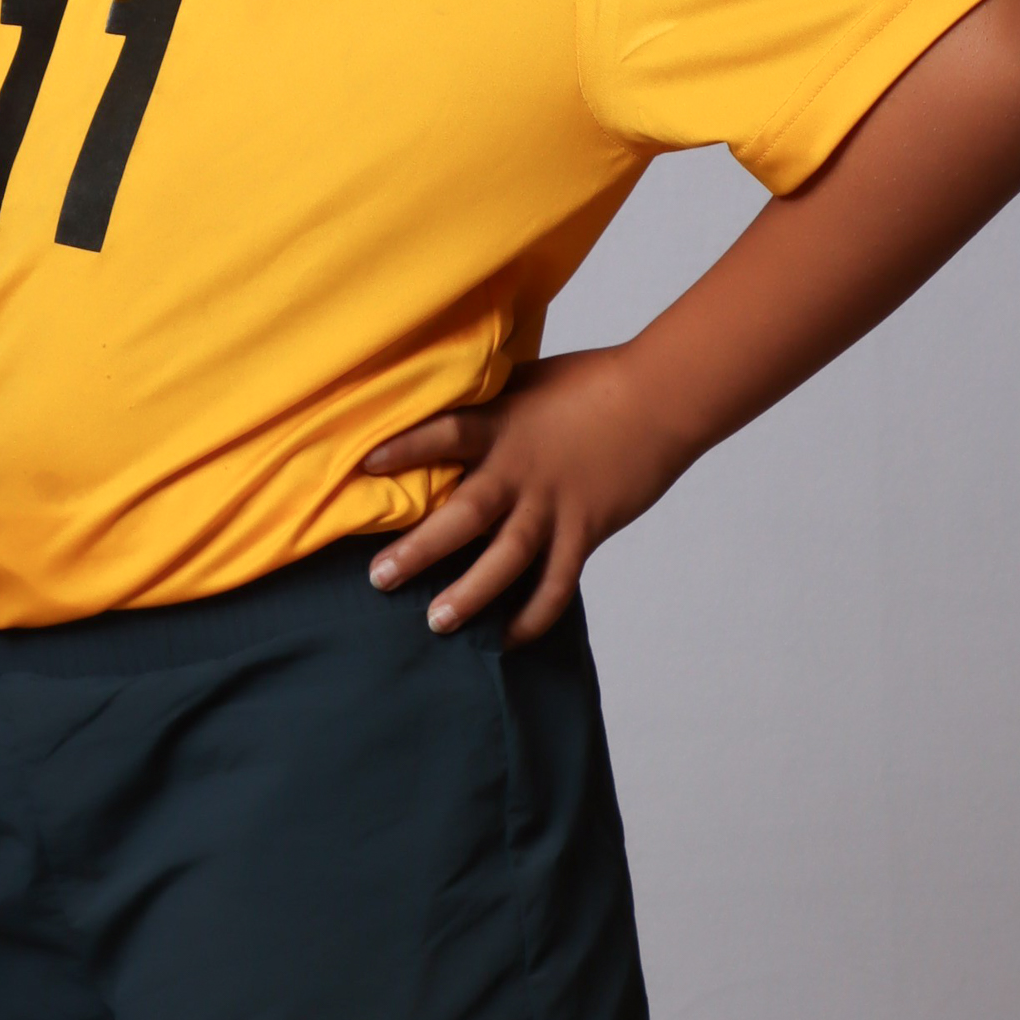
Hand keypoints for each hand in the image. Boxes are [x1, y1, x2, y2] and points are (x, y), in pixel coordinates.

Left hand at [360, 346, 682, 642]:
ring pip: (507, 559)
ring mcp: (554, 504)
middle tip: (381, 578)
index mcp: (501, 424)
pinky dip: (533, 615)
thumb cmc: (589, 381)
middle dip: (420, 549)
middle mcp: (521, 470)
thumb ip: (486, 403)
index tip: (362, 466)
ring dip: (470, 593)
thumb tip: (440, 404)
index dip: (404, 449)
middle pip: (464, 514)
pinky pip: (556, 583)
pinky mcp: (585, 529)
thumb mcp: (525, 382)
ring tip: (437, 621)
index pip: (443, 435)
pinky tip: (507, 637)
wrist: (657, 399)